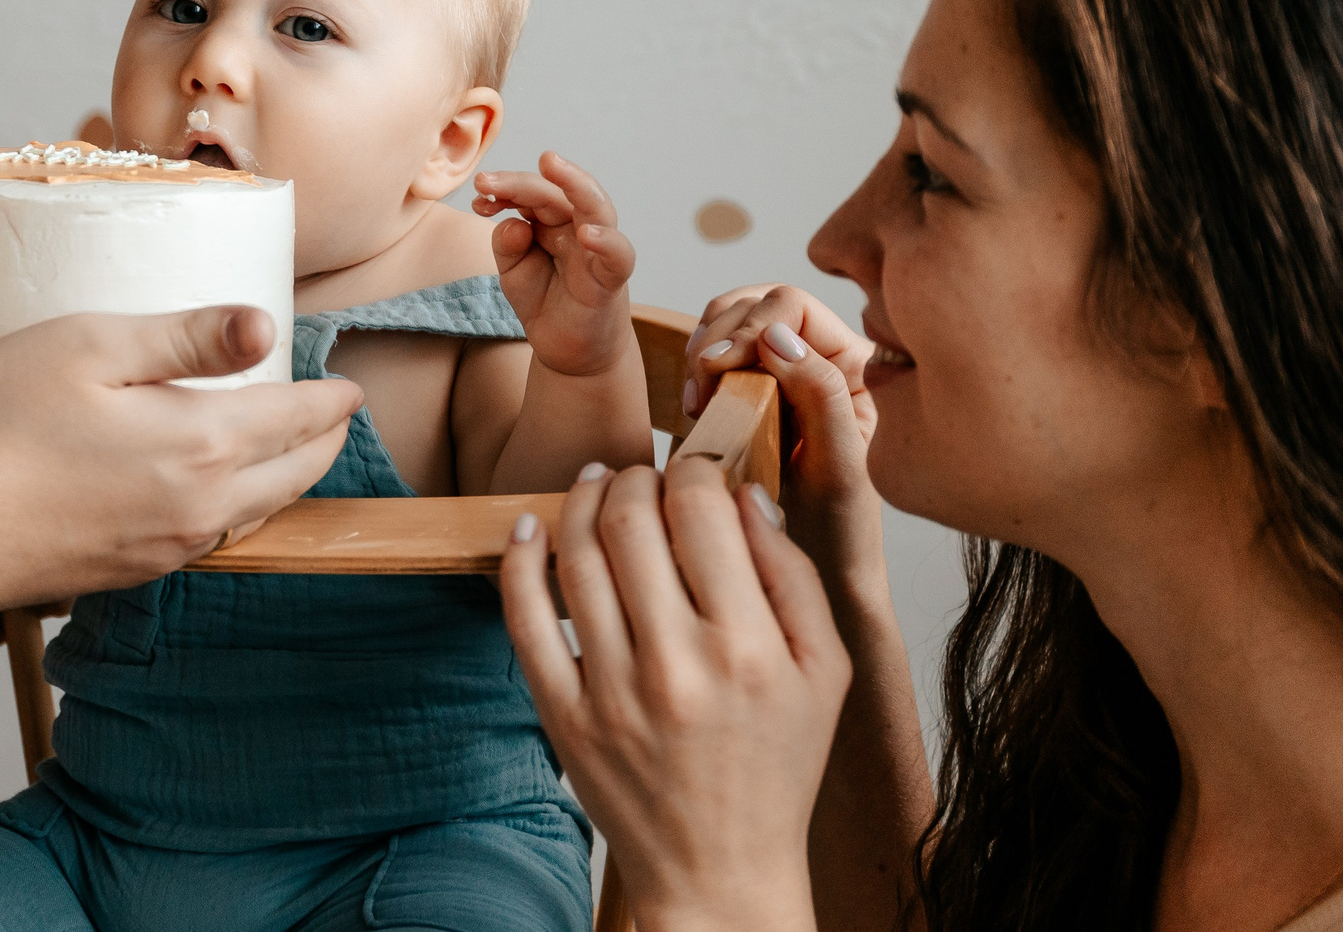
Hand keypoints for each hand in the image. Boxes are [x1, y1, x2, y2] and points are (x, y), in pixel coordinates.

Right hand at [0, 305, 365, 614]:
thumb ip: (186, 337)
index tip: (349, 383)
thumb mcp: (89, 346)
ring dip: (282, 476)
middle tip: (333, 413)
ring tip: (284, 442)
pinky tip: (213, 484)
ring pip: (256, 512)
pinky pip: (212, 536)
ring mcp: (166, 549)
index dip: (330, 398)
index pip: (298, 420)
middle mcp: (200, 509)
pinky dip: (237, 505)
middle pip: (293, 475)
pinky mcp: (132, 572)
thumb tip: (266, 328)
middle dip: (322, 441)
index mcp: (202, 446)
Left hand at [472, 152, 640, 377]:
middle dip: (520, 183)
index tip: (477, 192)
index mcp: (551, 220)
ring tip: (550, 165)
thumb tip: (513, 223)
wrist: (568, 351)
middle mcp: (576, 226)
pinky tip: (587, 232)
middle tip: (486, 180)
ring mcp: (597, 249)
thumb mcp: (513, 272)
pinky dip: (607, 241)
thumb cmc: (545, 300)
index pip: (529, 193)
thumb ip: (507, 245)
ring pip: (596, 206)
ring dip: (574, 183)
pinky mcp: (612, 278)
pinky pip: (618, 254)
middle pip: (555, 193)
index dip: (503, 189)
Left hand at [501, 463, 848, 931]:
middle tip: (641, 476)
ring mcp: (612, 692)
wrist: (718, 870)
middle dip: (633, 478)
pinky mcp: (563, 715)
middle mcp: (678, 666)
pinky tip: (530, 528)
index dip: (692, 470)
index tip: (692, 472)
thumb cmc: (776, 767)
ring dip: (579, 501)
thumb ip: (793, 576)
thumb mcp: (823, 673)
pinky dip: (519, 559)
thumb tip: (745, 496)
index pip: (702, 512)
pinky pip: (523, 618)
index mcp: (750, 649)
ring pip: (575, 555)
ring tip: (595, 486)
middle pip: (630, 520)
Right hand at [683, 284, 884, 588]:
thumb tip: (776, 335)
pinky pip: (719, 355)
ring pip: (731, 323)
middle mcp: (823, 358)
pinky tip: (699, 408)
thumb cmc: (840, 530)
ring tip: (700, 402)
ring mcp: (786, 373)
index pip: (792, 306)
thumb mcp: (840, 466)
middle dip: (718, 334)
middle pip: (757, 303)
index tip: (713, 368)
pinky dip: (698, 371)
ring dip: (704, 351)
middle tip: (700, 387)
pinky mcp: (756, 391)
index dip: (747, 325)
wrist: (823, 575)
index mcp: (856, 364)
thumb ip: (821, 395)